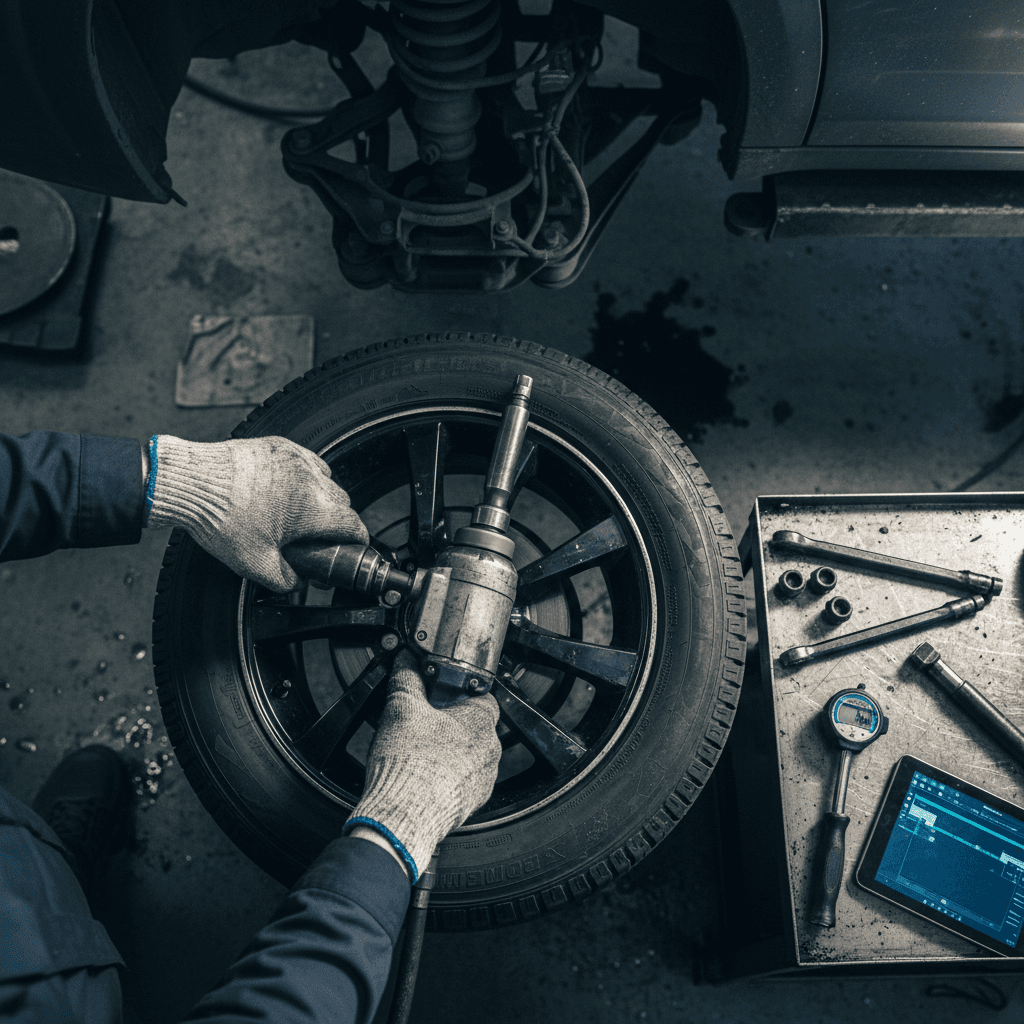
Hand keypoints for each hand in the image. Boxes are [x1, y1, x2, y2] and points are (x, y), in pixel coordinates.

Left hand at [145, 435, 367, 591]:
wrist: (191, 483)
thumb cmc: (219, 519)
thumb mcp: (254, 564)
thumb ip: (285, 580)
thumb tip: (298, 581)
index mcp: (312, 509)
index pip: (353, 525)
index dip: (356, 541)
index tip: (351, 548)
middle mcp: (311, 479)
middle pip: (343, 503)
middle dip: (336, 522)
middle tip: (316, 538)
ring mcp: (296, 458)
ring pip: (326, 480)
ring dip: (321, 498)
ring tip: (298, 514)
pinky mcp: (280, 445)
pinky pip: (306, 462)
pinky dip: (304, 478)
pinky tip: (285, 490)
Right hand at [345, 650, 501, 881]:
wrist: (403, 816)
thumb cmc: (408, 764)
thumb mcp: (400, 708)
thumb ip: (406, 678)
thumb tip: (406, 663)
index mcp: (481, 721)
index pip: (482, 696)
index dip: (459, 693)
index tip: (441, 695)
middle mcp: (491, 750)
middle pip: (476, 726)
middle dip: (453, 723)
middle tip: (425, 724)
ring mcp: (484, 779)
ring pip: (471, 754)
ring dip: (452, 751)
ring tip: (421, 752)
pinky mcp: (472, 802)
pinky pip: (465, 781)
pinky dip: (448, 776)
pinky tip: (425, 775)